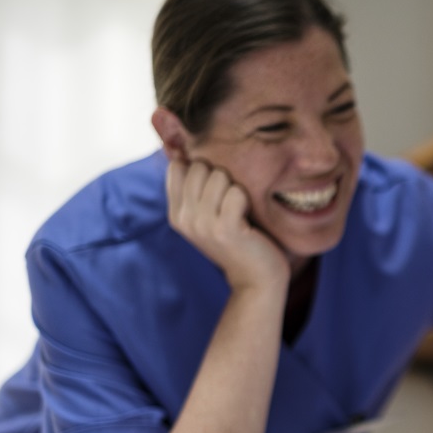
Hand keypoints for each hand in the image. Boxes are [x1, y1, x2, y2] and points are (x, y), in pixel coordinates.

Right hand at [166, 158, 289, 288]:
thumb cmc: (239, 241)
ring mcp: (202, 225)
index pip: (178, 167)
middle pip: (199, 166)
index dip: (203, 170)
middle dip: (221, 177)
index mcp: (176, 214)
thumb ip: (195, 189)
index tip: (217, 193)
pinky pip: (237, 192)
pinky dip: (248, 200)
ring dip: (236, 188)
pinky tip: (249, 219)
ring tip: (240, 212)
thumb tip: (184, 152)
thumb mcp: (207, 216)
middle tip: (232, 204)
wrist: (256, 280)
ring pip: (219, 175)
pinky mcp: (225, 229)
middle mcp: (184, 219)